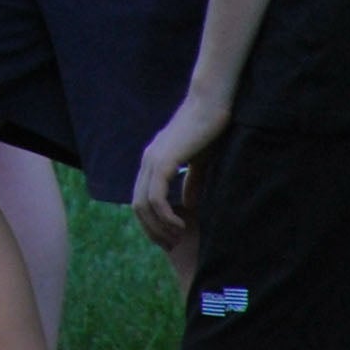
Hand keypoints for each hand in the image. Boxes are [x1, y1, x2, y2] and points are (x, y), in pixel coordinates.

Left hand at [132, 87, 229, 248]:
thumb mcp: (198, 162)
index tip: (170, 237)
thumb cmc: (208, 130)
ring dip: (159, 227)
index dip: (153, 222)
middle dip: (153, 230)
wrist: (210, 104)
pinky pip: (156, 197)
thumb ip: (191, 182)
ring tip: (178, 237)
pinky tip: (180, 224)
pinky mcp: (163, 160)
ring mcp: (152, 160)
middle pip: (138, 207)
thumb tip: (187, 204)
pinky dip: (165, 215)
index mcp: (153, 161)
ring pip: (144, 205)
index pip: (142, 200)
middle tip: (172, 245)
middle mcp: (147, 161)